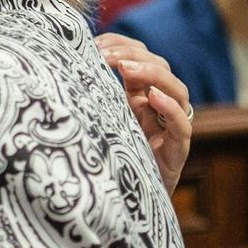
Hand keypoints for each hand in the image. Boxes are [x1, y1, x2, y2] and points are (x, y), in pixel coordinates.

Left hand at [96, 32, 192, 190]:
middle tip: (107, 57)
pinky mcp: (177, 151)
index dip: (123, 47)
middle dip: (135, 57)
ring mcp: (170, 128)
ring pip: (178, 91)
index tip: (96, 44)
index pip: (141, 58)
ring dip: (153, 75)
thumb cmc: (105, 159)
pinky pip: (182, 125)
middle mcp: (158, 107)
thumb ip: (90, 97)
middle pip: (161, 68)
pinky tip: (152, 98)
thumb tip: (64, 64)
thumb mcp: (96, 120)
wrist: (121, 203)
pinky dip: (171, 108)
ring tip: (127, 69)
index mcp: (139, 95)